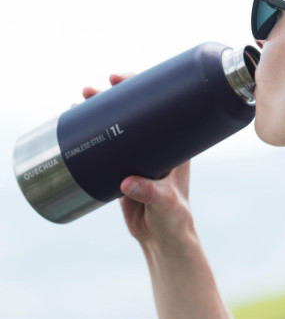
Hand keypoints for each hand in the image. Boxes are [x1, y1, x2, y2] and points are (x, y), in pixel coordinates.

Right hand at [83, 74, 195, 248]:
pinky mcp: (123, 170)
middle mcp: (157, 146)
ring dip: (99, 113)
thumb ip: (149, 191)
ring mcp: (139, 157)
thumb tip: (126, 182)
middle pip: (134, 113)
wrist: (163, 238)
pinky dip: (92, 136)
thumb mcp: (165, 202)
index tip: (119, 79)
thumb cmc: (174, 217)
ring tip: (78, 102)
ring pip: (118, 128)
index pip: (159, 106)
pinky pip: (107, 148)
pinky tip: (76, 127)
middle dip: (112, 97)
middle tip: (91, 90)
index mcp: (175, 144)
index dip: (140, 87)